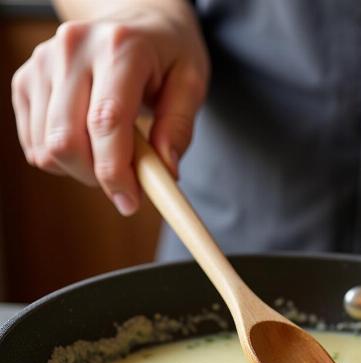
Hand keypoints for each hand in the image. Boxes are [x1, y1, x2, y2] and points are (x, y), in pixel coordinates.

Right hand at [11, 4, 208, 214]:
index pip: (106, 121)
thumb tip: (164, 172)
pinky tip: (88, 145)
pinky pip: (34, 144)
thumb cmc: (168, 54)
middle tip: (127, 183)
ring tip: (110, 156)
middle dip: (97, 178)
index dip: (115, 172)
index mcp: (120, 48)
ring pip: (46, 148)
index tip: (130, 202)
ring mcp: (42, 62)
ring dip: (80, 170)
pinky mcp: (25, 80)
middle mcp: (72, 49)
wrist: (134, 17)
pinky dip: (61, 160)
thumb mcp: (192, 83)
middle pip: (66, 140)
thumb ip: (180, 127)